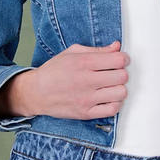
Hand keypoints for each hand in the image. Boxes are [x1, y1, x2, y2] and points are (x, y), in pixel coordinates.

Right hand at [0, 40, 130, 119]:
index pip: (118, 60)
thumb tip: (117, 47)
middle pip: (122, 76)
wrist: (36, 93)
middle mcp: (86, 81)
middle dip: (122, 73)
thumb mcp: (72, 52)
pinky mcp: (86, 113)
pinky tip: (108, 98)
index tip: (120, 60)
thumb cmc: (54, 71)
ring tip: (111, 87)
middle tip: (115, 73)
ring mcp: (87, 99)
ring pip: (120, 93)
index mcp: (84, 63)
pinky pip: (112, 110)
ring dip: (119, 89)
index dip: (123, 59)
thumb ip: (97, 50)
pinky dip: (115, 104)